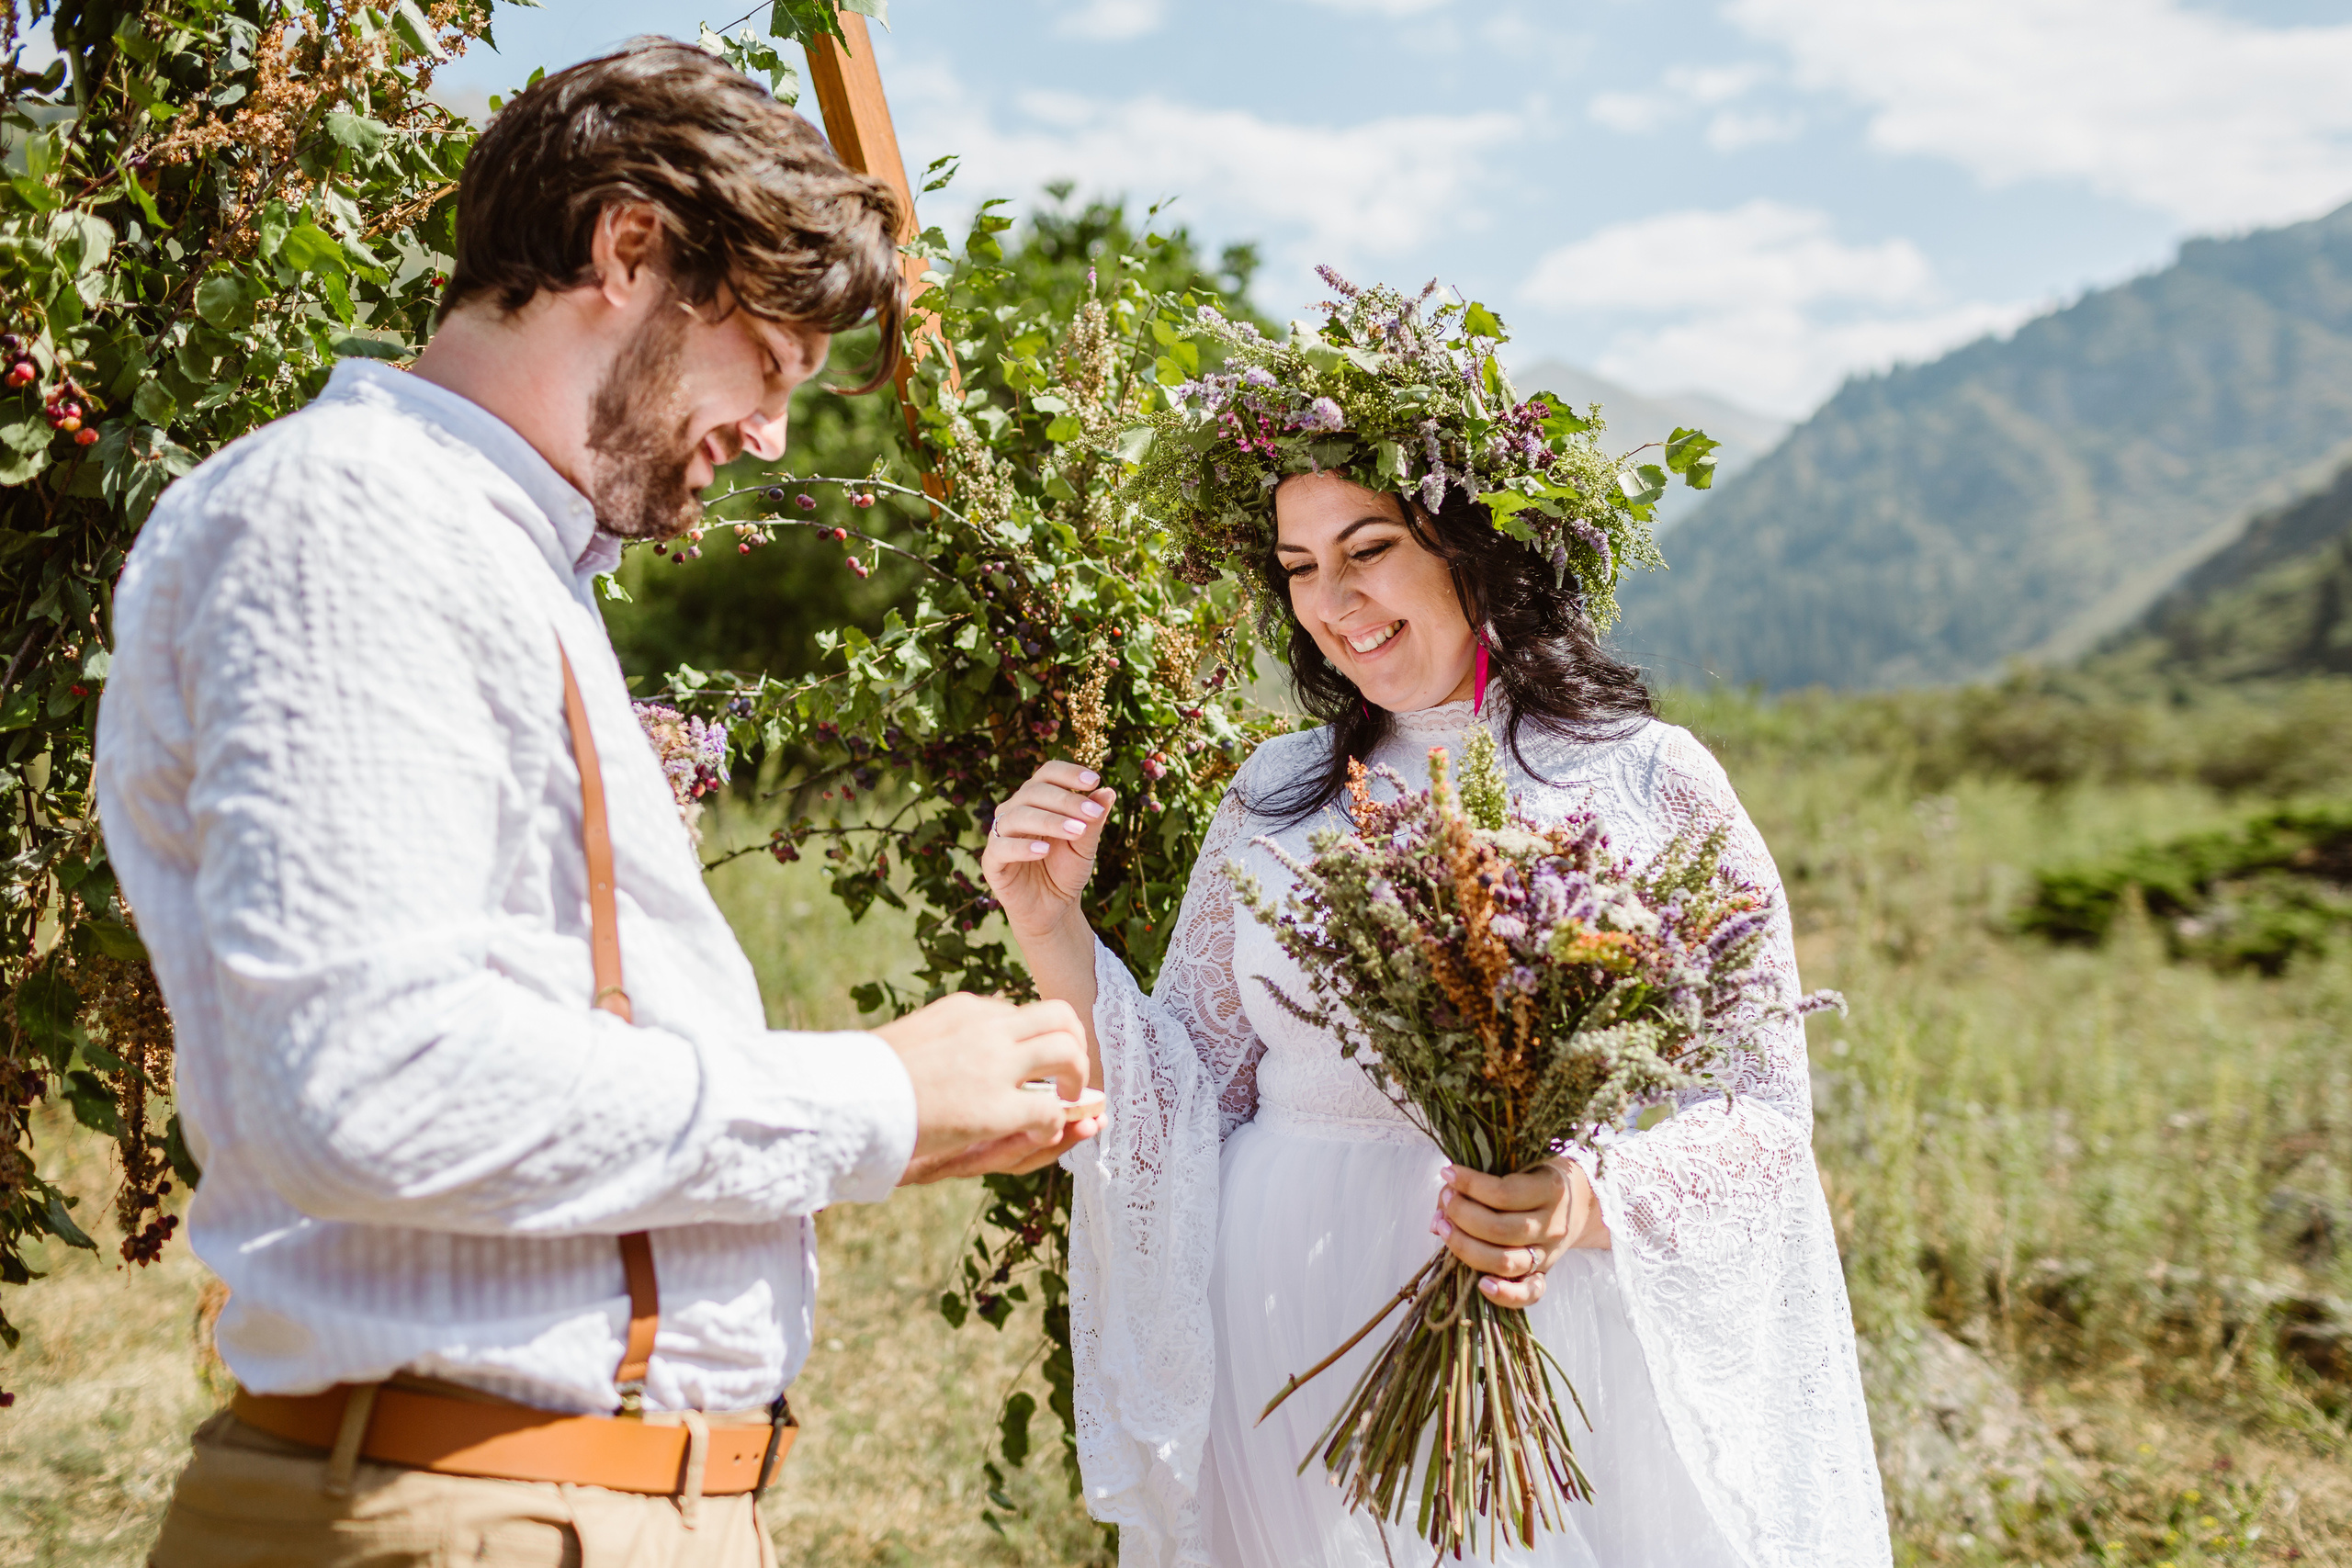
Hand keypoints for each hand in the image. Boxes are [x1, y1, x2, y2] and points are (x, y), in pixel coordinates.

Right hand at [876, 994, 1091, 1178]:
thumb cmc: (866, 1076)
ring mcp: (995, 1065)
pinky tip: (1040, 1132)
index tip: (1035, 1062)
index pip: (1021, 1013)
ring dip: (1077, 1078)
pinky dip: (1055, 1122)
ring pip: (1067, 1053)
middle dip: (1075, 1044)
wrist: (846, 1096)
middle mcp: (987, 1028)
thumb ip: (940, 1041)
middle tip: (1068, 1075)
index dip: (1036, 1039)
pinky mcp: (996, 1107)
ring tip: (1066, 1100)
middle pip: (1059, 1016)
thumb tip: (943, 1054)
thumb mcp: (910, 1041)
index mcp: (965, 1009)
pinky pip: (1049, 1110)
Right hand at [979, 760, 1115, 941]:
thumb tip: (1108, 792)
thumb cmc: (1067, 870)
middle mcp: (1015, 810)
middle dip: (1066, 800)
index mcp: (1037, 799)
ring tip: (1076, 831)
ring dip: (1049, 821)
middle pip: (1034, 791)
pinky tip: (1044, 850)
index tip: (1094, 780)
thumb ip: (1093, 820)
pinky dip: (1022, 846)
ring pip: (1018, 815)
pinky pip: (1001, 847)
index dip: (1068, 773)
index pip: (1048, 774)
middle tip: (1092, 813)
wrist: (1053, 908)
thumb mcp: (1085, 845)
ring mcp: (1000, 834)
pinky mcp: (992, 861)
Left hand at [1432, 1158, 1608, 1310]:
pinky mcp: (1545, 1273)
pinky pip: (1529, 1293)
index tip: (1448, 1174)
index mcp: (1550, 1189)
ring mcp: (1549, 1252)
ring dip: (1465, 1246)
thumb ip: (1480, 1183)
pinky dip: (1504, 1294)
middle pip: (1498, 1229)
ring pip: (1505, 1261)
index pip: (1503, 1193)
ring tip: (1443, 1228)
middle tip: (1446, 1202)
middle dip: (1461, 1214)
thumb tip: (1436, 1220)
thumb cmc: (1537, 1177)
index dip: (1469, 1185)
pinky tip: (1481, 1284)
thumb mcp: (1520, 1165)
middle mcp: (1552, 1224)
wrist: (1580, 1201)